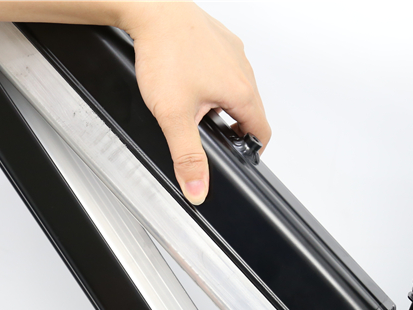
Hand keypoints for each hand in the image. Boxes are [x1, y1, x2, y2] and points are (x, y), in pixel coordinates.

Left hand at [122, 2, 270, 204]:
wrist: (151, 10)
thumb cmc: (165, 52)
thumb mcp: (173, 115)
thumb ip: (187, 156)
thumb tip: (198, 188)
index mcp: (241, 92)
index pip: (261, 133)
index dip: (251, 151)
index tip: (237, 158)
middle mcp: (243, 69)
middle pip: (250, 111)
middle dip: (231, 128)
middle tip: (208, 136)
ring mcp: (232, 51)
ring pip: (236, 87)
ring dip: (222, 103)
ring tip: (195, 108)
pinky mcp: (218, 38)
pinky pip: (224, 66)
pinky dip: (212, 79)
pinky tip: (188, 80)